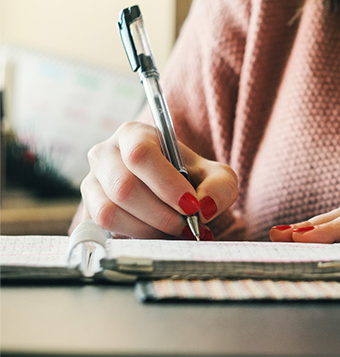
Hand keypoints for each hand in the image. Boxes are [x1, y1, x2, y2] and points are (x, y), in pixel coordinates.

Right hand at [78, 122, 237, 238]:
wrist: (174, 193)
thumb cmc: (192, 178)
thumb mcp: (217, 177)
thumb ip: (219, 188)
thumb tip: (203, 208)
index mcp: (134, 134)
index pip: (140, 154)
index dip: (166, 184)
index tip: (191, 205)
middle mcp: (105, 154)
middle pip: (123, 187)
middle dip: (160, 215)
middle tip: (186, 226)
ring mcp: (90, 183)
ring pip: (109, 211)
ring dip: (147, 230)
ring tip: (173, 232)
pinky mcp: (86, 211)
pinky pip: (102, 231)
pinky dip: (132, 239)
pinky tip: (155, 236)